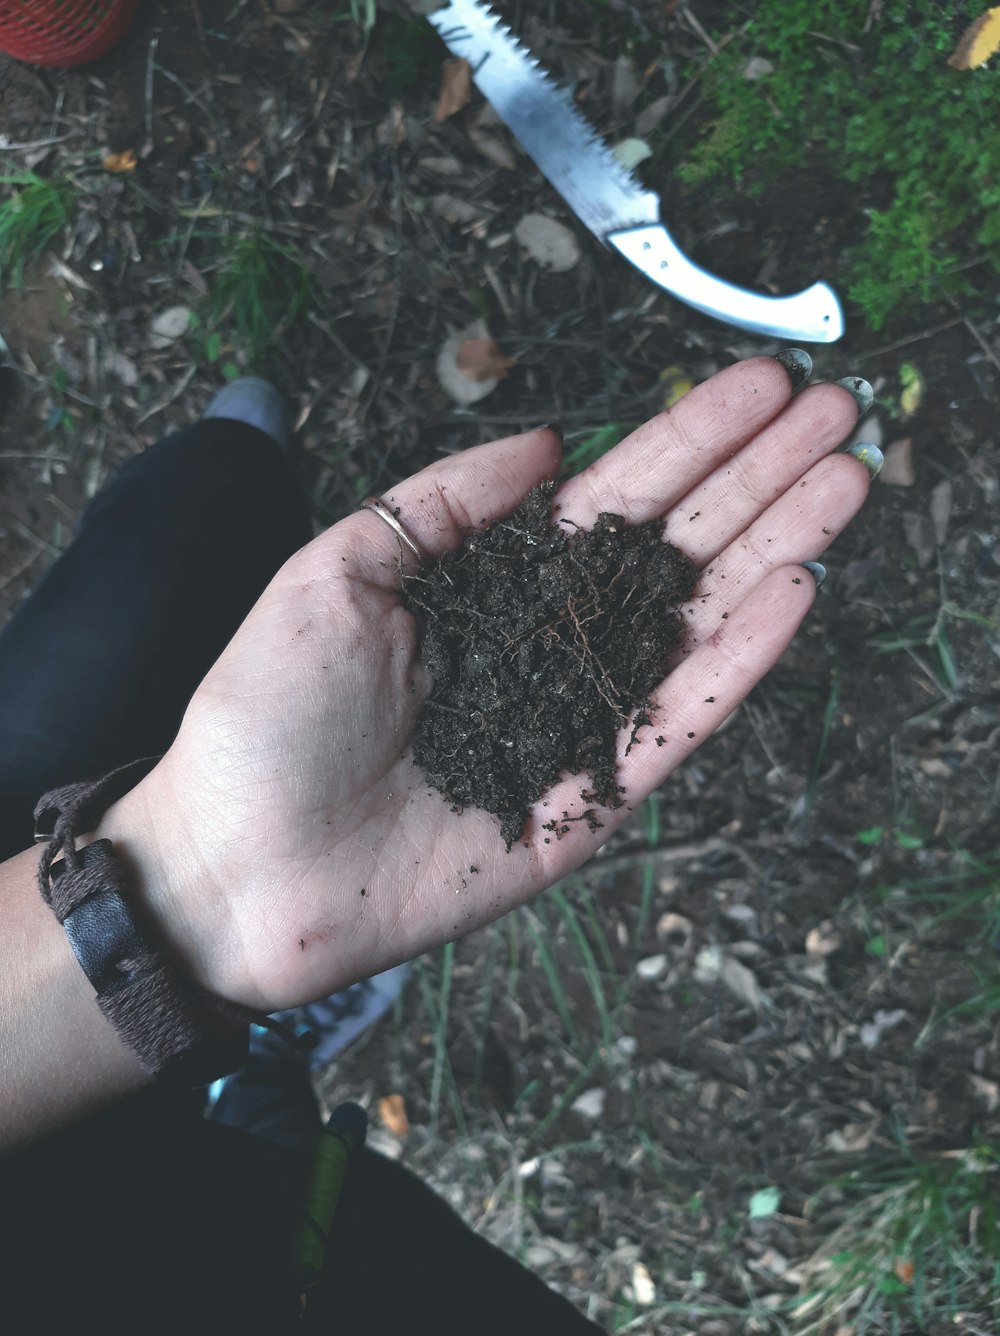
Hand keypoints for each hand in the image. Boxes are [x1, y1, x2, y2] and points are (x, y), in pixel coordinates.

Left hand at [119, 356, 872, 1011]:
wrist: (243, 864)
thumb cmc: (268, 717)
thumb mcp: (335, 572)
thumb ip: (443, 503)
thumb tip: (548, 443)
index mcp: (495, 586)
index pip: (615, 498)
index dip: (688, 440)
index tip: (760, 385)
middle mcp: (552, 645)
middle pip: (676, 547)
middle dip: (759, 478)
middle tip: (838, 411)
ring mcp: (581, 720)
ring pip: (697, 622)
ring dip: (776, 549)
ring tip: (846, 481)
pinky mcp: (594, 798)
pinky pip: (679, 721)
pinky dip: (738, 661)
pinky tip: (794, 589)